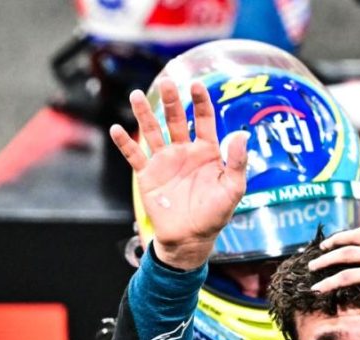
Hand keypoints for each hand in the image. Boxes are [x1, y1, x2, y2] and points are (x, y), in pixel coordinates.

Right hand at [109, 78, 248, 269]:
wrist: (190, 239)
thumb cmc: (215, 215)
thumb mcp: (232, 190)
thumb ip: (237, 163)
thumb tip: (242, 135)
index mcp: (206, 151)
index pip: (203, 120)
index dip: (201, 102)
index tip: (196, 85)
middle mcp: (184, 151)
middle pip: (175, 119)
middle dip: (171, 100)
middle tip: (166, 82)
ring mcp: (165, 161)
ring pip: (152, 131)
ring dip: (144, 113)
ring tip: (136, 96)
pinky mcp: (148, 175)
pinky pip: (134, 155)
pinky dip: (125, 143)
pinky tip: (117, 128)